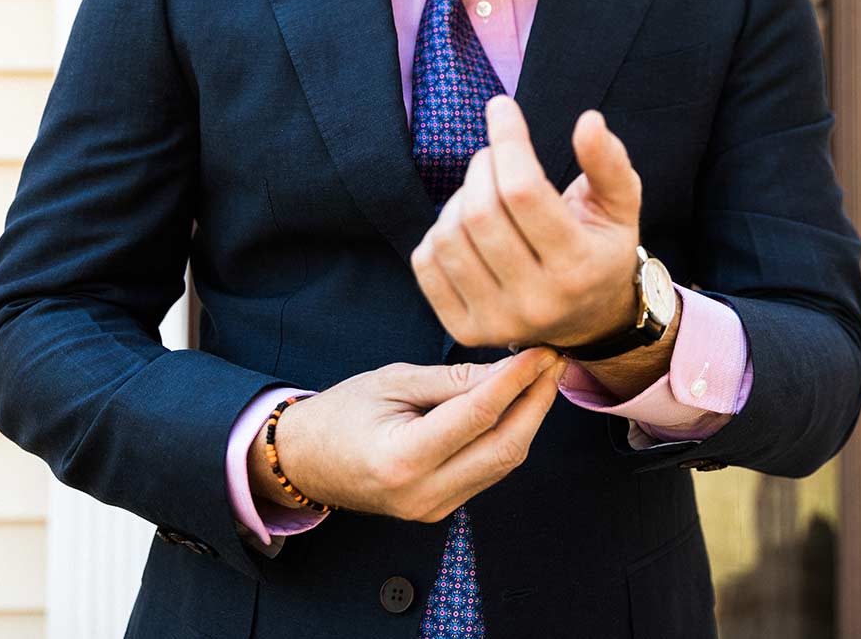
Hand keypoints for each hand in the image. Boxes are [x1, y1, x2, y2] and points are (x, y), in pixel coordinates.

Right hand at [255, 347, 565, 521]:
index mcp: (402, 458)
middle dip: (537, 402)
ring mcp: (435, 508)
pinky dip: (509, 435)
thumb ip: (452, 379)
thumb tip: (509, 367)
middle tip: (554, 361)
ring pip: (504, 462)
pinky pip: (490, 471)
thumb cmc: (341, 413)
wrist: (306, 462)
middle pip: (505, 447)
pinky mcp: (443, 509)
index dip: (516, 380)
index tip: (542, 350)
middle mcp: (423, 493)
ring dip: (529, 418)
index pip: (478, 415)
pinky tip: (518, 404)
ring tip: (542, 377)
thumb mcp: (392, 381)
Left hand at [409, 94, 641, 350]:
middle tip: (494, 156)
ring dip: (459, 198)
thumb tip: (589, 121)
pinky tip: (465, 228)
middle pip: (481, 212)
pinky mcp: (466, 331)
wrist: (590, 320)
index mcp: (578, 267)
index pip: (523, 191)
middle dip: (482, 166)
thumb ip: (608, 163)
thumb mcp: (620, 205)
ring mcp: (498, 322)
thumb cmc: (601, 248)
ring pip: (449, 237)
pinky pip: (426, 264)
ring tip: (483, 193)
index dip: (507, 140)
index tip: (501, 107)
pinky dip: (438, 232)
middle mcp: (538, 302)